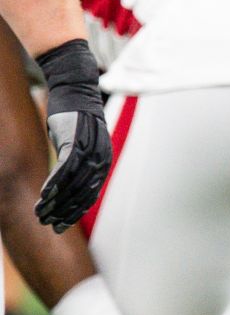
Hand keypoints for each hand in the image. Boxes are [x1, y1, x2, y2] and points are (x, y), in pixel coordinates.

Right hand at [35, 39, 112, 231]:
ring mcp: (89, 149)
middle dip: (64, 212)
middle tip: (47, 224)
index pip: (90, 194)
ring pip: (72, 184)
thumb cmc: (75, 118)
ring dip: (55, 201)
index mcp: (103, 160)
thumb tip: (68, 187)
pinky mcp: (75, 140)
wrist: (75, 88)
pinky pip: (65, 168)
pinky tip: (43, 197)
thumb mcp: (79, 144)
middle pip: (82, 193)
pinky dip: (54, 184)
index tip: (60, 226)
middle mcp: (100, 157)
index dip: (74, 212)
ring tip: (41, 214)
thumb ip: (77, 165)